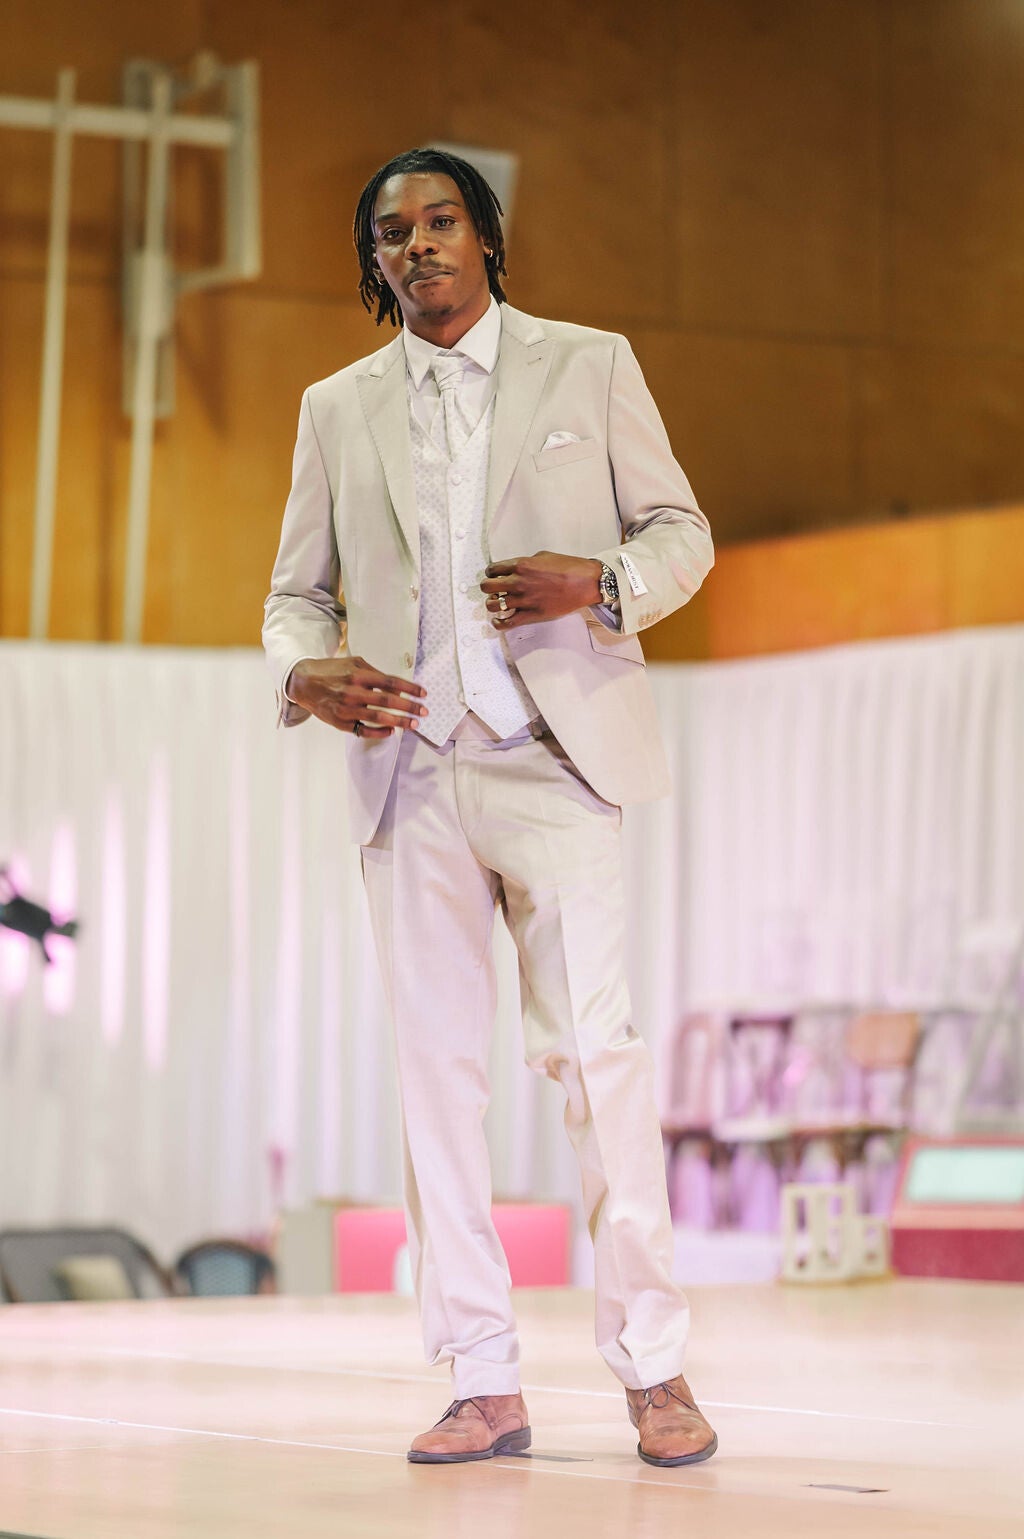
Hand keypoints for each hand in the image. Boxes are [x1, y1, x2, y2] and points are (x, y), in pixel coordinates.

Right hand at [288, 657, 427, 738]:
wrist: (304, 682)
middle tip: (423, 712)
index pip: (391, 682)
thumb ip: (374, 672)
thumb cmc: (331, 671)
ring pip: (378, 717)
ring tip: (413, 725)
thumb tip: (395, 685)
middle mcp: (353, 692)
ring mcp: (346, 709)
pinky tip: (391, 731)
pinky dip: (379, 732)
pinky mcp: (340, 722)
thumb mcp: (353, 663)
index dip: (410, 689)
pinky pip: (363, 730)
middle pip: (388, 701)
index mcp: (358, 674)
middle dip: (409, 708)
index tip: (423, 694)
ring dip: (399, 722)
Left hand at [481, 552, 601, 628]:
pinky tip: (498, 620)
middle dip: (488, 587)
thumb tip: (517, 569)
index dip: (491, 573)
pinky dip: (498, 623)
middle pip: (487, 586)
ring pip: (493, 605)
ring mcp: (524, 600)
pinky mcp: (531, 614)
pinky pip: (507, 623)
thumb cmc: (568, 567)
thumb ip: (526, 563)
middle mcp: (518, 582)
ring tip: (499, 603)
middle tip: (494, 589)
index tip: (495, 575)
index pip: (493, 569)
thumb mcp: (543, 556)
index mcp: (521, 565)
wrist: (585, 582)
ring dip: (493, 604)